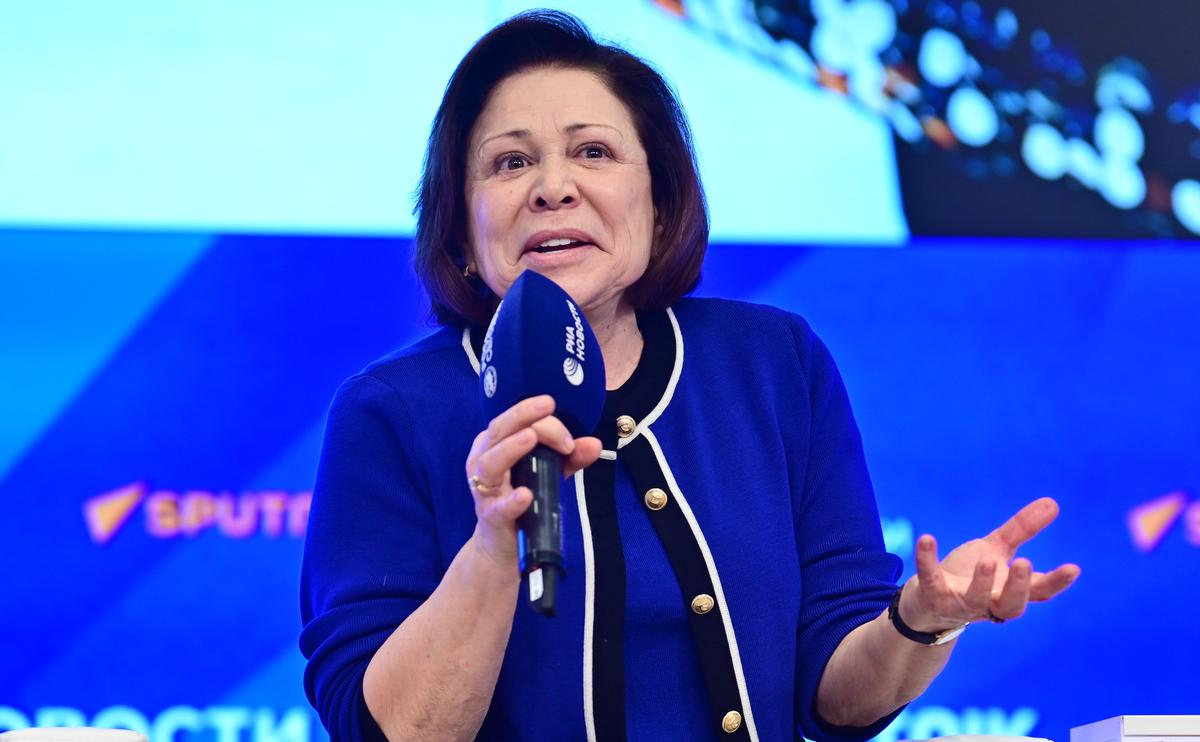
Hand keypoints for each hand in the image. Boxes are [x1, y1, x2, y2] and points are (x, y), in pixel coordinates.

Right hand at [465, 394, 601, 567]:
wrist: (503, 542)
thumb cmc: (522, 497)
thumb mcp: (548, 472)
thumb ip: (571, 457)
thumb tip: (595, 444)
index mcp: (495, 444)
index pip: (515, 421)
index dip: (543, 420)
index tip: (569, 437)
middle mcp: (483, 460)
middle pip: (499, 431)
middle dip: (522, 415)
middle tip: (548, 406)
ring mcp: (485, 489)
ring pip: (490, 463)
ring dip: (511, 448)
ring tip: (530, 437)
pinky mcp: (490, 516)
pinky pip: (498, 507)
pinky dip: (511, 500)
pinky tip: (525, 494)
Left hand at [898, 497, 1080, 632]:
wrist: (927, 601)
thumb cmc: (969, 575)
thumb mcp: (996, 549)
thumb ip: (1021, 530)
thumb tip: (1052, 503)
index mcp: (1008, 591)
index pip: (1039, 592)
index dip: (1057, 583)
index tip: (1073, 568)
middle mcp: (989, 603)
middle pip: (1011, 604)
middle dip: (1018, 586)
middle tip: (1024, 563)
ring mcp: (960, 604)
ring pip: (975, 600)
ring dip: (982, 581)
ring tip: (987, 560)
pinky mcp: (933, 597)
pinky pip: (930, 580)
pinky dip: (927, 560)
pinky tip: (926, 539)